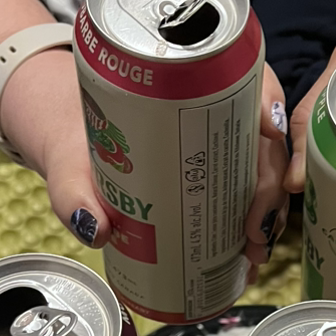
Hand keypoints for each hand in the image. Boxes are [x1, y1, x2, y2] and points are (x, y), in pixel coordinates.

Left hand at [0, 0, 289, 263]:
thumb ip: (71, 188)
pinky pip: (249, 197)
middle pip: (264, 137)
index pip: (247, 77)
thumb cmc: (73, 132)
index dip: (267, 103)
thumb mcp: (68, 156)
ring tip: (252, 254)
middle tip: (252, 230)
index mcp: (190, 80)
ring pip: (264, 171)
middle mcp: (216, 108)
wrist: (65, 139)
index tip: (267, 132)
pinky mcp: (216, 175)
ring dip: (268, 214)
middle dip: (269, 187)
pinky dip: (254, 228)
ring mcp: (220, 144)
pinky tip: (248, 259)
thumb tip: (94, 227)